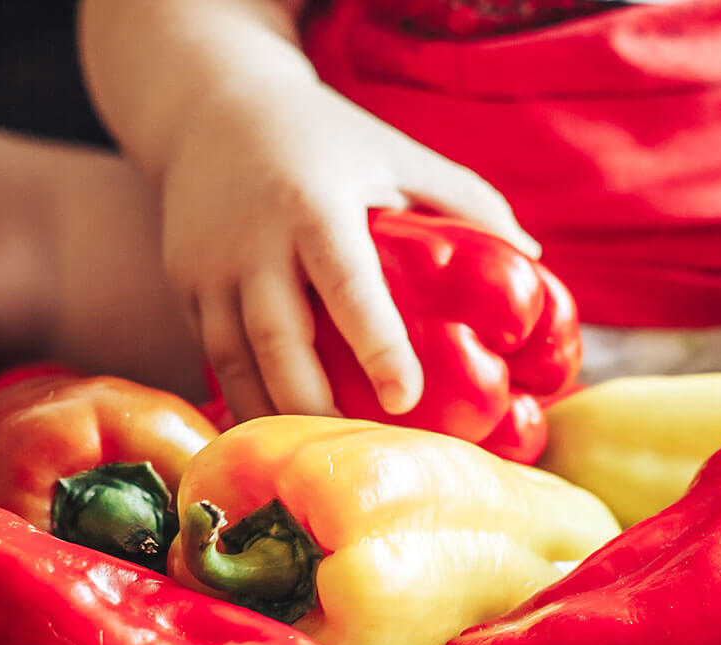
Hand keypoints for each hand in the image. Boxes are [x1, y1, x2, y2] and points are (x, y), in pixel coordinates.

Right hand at [161, 78, 539, 421]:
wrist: (206, 108)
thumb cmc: (322, 135)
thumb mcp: (394, 152)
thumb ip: (463, 199)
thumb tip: (535, 259)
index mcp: (314, 207)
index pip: (347, 283)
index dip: (376, 344)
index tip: (403, 397)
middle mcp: (255, 244)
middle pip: (278, 342)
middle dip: (314, 407)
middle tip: (358, 454)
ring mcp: (209, 269)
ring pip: (235, 363)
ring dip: (273, 418)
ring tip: (316, 460)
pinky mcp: (184, 287)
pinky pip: (214, 358)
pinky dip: (245, 399)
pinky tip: (278, 433)